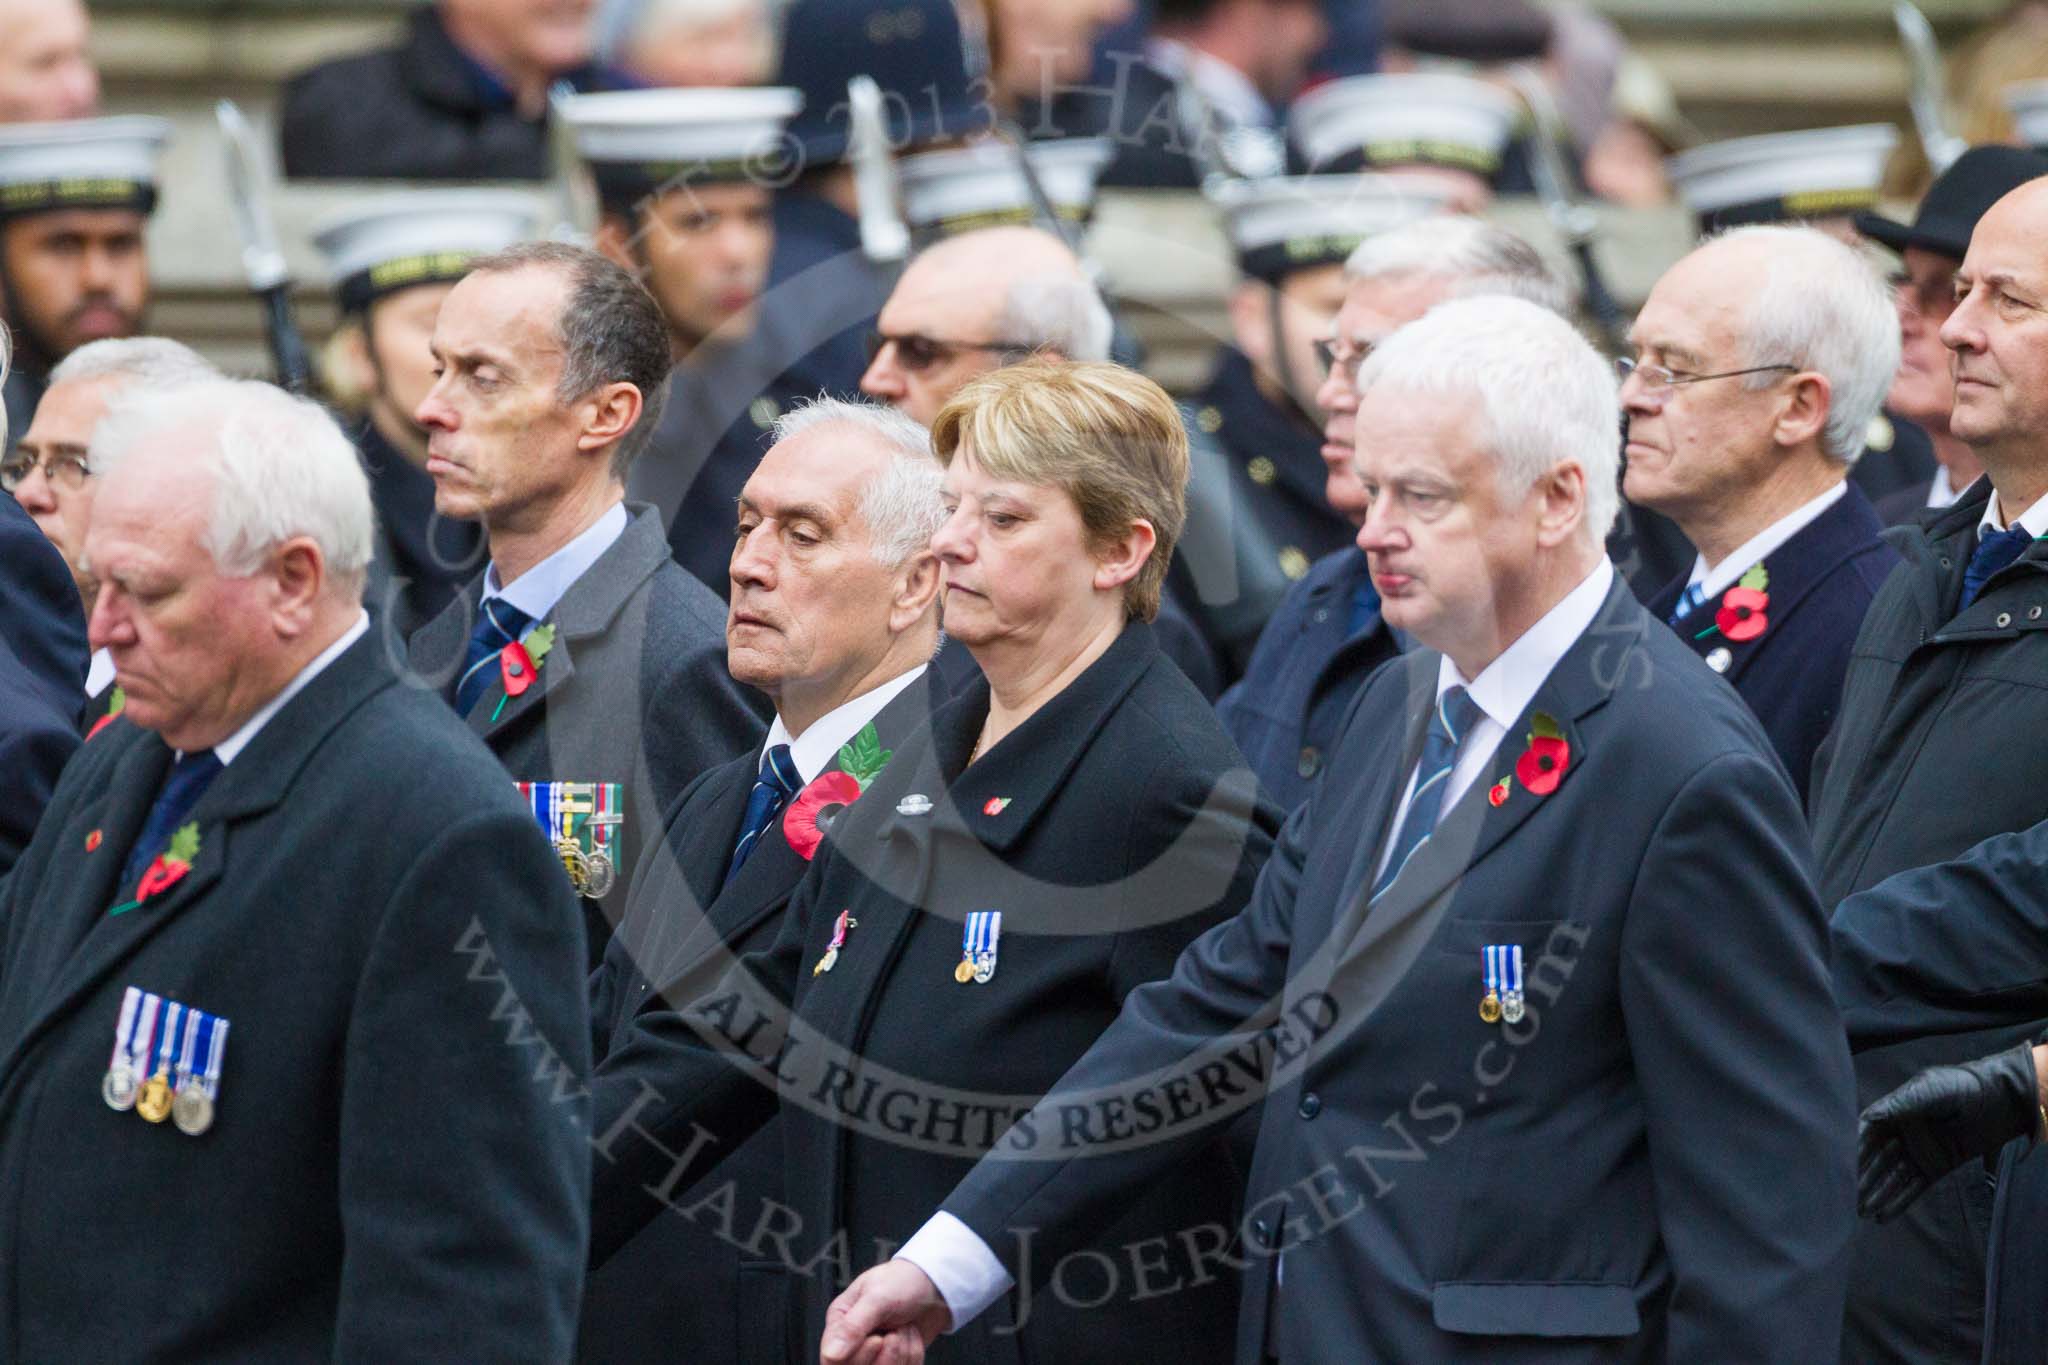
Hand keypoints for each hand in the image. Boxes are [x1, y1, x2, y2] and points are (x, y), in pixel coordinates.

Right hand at [819, 1261, 952, 1364]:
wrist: (933, 1284)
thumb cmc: (902, 1281)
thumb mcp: (877, 1298)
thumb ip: (853, 1326)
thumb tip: (830, 1354)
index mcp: (839, 1323)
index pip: (833, 1358)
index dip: (857, 1356)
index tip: (878, 1340)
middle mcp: (853, 1342)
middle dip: (885, 1353)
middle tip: (895, 1331)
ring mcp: (874, 1354)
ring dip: (901, 1352)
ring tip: (904, 1328)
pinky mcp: (894, 1362)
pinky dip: (913, 1355)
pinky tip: (912, 1335)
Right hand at [1857, 1044, 2041, 1222]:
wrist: (1999, 1100)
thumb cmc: (1962, 1086)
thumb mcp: (1929, 1089)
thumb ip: (1901, 1104)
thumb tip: (1869, 1116)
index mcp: (1896, 1112)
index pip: (1867, 1133)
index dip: (1854, 1149)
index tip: (1841, 1165)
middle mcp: (1903, 1134)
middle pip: (1876, 1160)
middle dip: (1861, 1178)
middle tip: (1847, 1197)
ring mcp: (1920, 1152)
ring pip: (1892, 1177)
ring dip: (1877, 1194)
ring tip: (1861, 1212)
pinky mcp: (1937, 1168)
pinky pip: (1915, 1188)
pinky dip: (1899, 1202)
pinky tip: (1884, 1216)